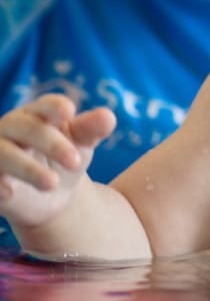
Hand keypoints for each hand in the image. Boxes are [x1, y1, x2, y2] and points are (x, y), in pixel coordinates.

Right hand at [0, 94, 115, 229]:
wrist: (51, 195)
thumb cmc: (66, 158)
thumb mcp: (82, 143)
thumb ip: (92, 129)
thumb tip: (109, 117)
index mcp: (38, 114)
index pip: (45, 105)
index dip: (54, 107)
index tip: (70, 112)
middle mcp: (13, 128)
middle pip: (28, 128)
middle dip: (52, 143)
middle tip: (76, 162)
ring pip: (5, 153)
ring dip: (27, 167)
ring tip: (53, 183)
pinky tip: (10, 194)